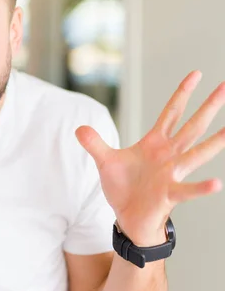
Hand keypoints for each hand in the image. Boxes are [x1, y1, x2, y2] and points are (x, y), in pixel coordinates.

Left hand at [76, 71, 224, 245]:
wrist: (127, 217)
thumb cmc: (123, 188)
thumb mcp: (104, 161)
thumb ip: (94, 143)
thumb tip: (79, 128)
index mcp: (155, 143)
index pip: (172, 112)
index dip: (183, 93)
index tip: (196, 74)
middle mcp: (169, 155)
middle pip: (192, 126)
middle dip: (209, 107)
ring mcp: (171, 173)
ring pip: (196, 154)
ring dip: (214, 142)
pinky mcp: (169, 193)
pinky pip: (187, 189)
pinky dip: (200, 187)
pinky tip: (217, 183)